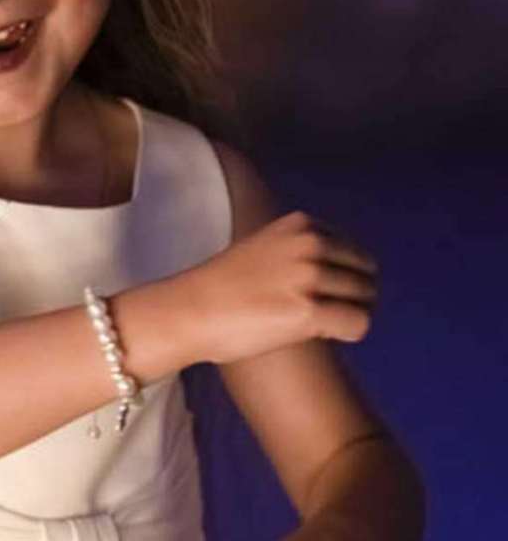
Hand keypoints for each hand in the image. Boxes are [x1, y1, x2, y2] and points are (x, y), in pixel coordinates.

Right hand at [171, 211, 378, 364]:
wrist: (192, 309)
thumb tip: (342, 270)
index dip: (343, 275)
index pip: (352, 251)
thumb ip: (300, 249)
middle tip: (326, 313)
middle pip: (366, 273)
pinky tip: (322, 335)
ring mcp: (309, 276)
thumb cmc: (225, 285)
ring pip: (367, 298)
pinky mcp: (309, 311)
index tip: (319, 292)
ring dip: (351, 314)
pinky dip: (348, 333)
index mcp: (300, 224)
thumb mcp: (265, 246)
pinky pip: (359, 324)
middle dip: (355, 295)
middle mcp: (309, 244)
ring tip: (321, 324)